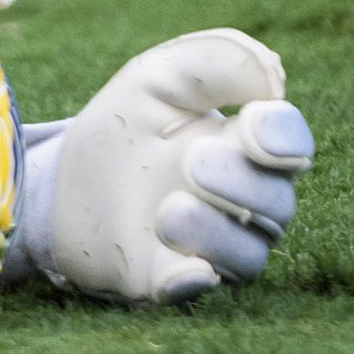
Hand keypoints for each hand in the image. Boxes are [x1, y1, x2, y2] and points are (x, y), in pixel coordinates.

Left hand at [11, 28, 313, 304]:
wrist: (63, 179)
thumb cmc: (128, 125)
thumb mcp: (156, 78)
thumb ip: (210, 62)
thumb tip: (272, 77)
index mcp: (247, 147)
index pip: (291, 145)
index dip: (284, 136)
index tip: (254, 122)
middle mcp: (245, 204)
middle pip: (276, 203)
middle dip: (240, 181)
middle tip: (192, 159)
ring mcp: (213, 247)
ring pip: (247, 253)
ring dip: (214, 230)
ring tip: (168, 208)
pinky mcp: (170, 279)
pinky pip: (198, 291)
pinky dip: (194, 282)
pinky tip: (185, 271)